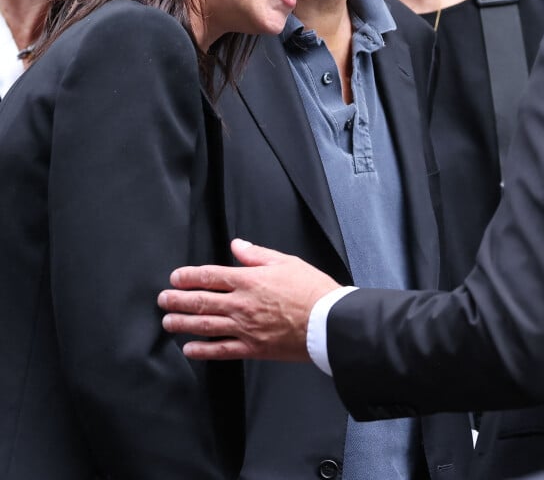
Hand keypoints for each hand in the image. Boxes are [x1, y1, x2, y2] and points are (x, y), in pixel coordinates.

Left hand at [158, 238, 340, 360]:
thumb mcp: (286, 262)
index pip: (211, 276)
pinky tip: (189, 349)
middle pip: (202, 301)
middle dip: (178, 300)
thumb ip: (257, 254)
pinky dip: (203, 350)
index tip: (175, 278)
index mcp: (249, 280)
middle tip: (162, 300)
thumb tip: (236, 245)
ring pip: (207, 326)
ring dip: (183, 323)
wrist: (328, 322)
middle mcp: (242, 304)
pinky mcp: (253, 348)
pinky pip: (222, 350)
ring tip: (168, 322)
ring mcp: (246, 328)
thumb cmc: (312, 289)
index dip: (189, 277)